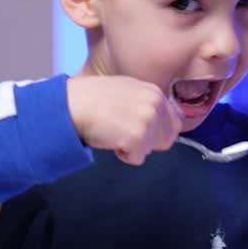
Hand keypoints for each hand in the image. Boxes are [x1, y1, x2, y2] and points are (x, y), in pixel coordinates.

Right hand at [66, 75, 182, 164]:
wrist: (73, 104)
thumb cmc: (92, 98)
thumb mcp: (126, 90)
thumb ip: (146, 102)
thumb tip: (158, 120)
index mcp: (154, 92)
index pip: (175, 122)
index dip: (158, 132)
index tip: (141, 133)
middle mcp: (155, 104)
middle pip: (166, 139)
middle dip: (148, 142)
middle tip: (125, 132)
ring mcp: (148, 120)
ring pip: (151, 149)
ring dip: (134, 147)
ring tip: (115, 131)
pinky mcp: (137, 136)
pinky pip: (137, 158)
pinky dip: (123, 155)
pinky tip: (111, 139)